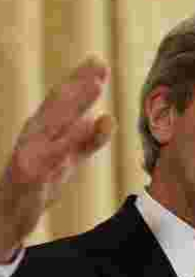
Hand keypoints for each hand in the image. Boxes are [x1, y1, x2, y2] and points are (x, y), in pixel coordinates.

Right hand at [0, 55, 115, 260]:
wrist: (9, 215)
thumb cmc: (39, 183)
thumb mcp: (69, 160)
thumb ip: (86, 140)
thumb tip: (103, 118)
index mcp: (46, 130)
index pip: (65, 102)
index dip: (81, 81)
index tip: (100, 63)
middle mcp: (37, 136)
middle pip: (58, 104)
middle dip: (79, 83)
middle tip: (99, 62)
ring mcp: (31, 153)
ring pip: (53, 122)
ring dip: (74, 102)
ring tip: (95, 84)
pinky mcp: (28, 173)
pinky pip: (51, 155)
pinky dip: (68, 141)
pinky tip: (89, 126)